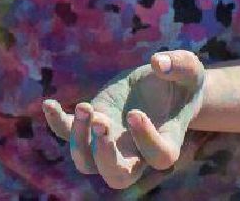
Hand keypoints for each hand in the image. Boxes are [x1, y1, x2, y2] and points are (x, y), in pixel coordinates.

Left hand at [44, 50, 205, 189]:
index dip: (145, 140)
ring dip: (80, 141)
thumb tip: (157, 63)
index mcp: (167, 142)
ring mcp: (111, 141)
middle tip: (102, 122)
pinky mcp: (92, 124)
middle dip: (105, 154)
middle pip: (117, 176)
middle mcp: (137, 151)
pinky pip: (68, 134)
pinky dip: (57, 123)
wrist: (163, 86)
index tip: (135, 112)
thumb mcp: (190, 69)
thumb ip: (180, 65)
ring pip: (88, 164)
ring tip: (85, 107)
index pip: (158, 158)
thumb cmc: (182, 82)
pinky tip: (49, 103)